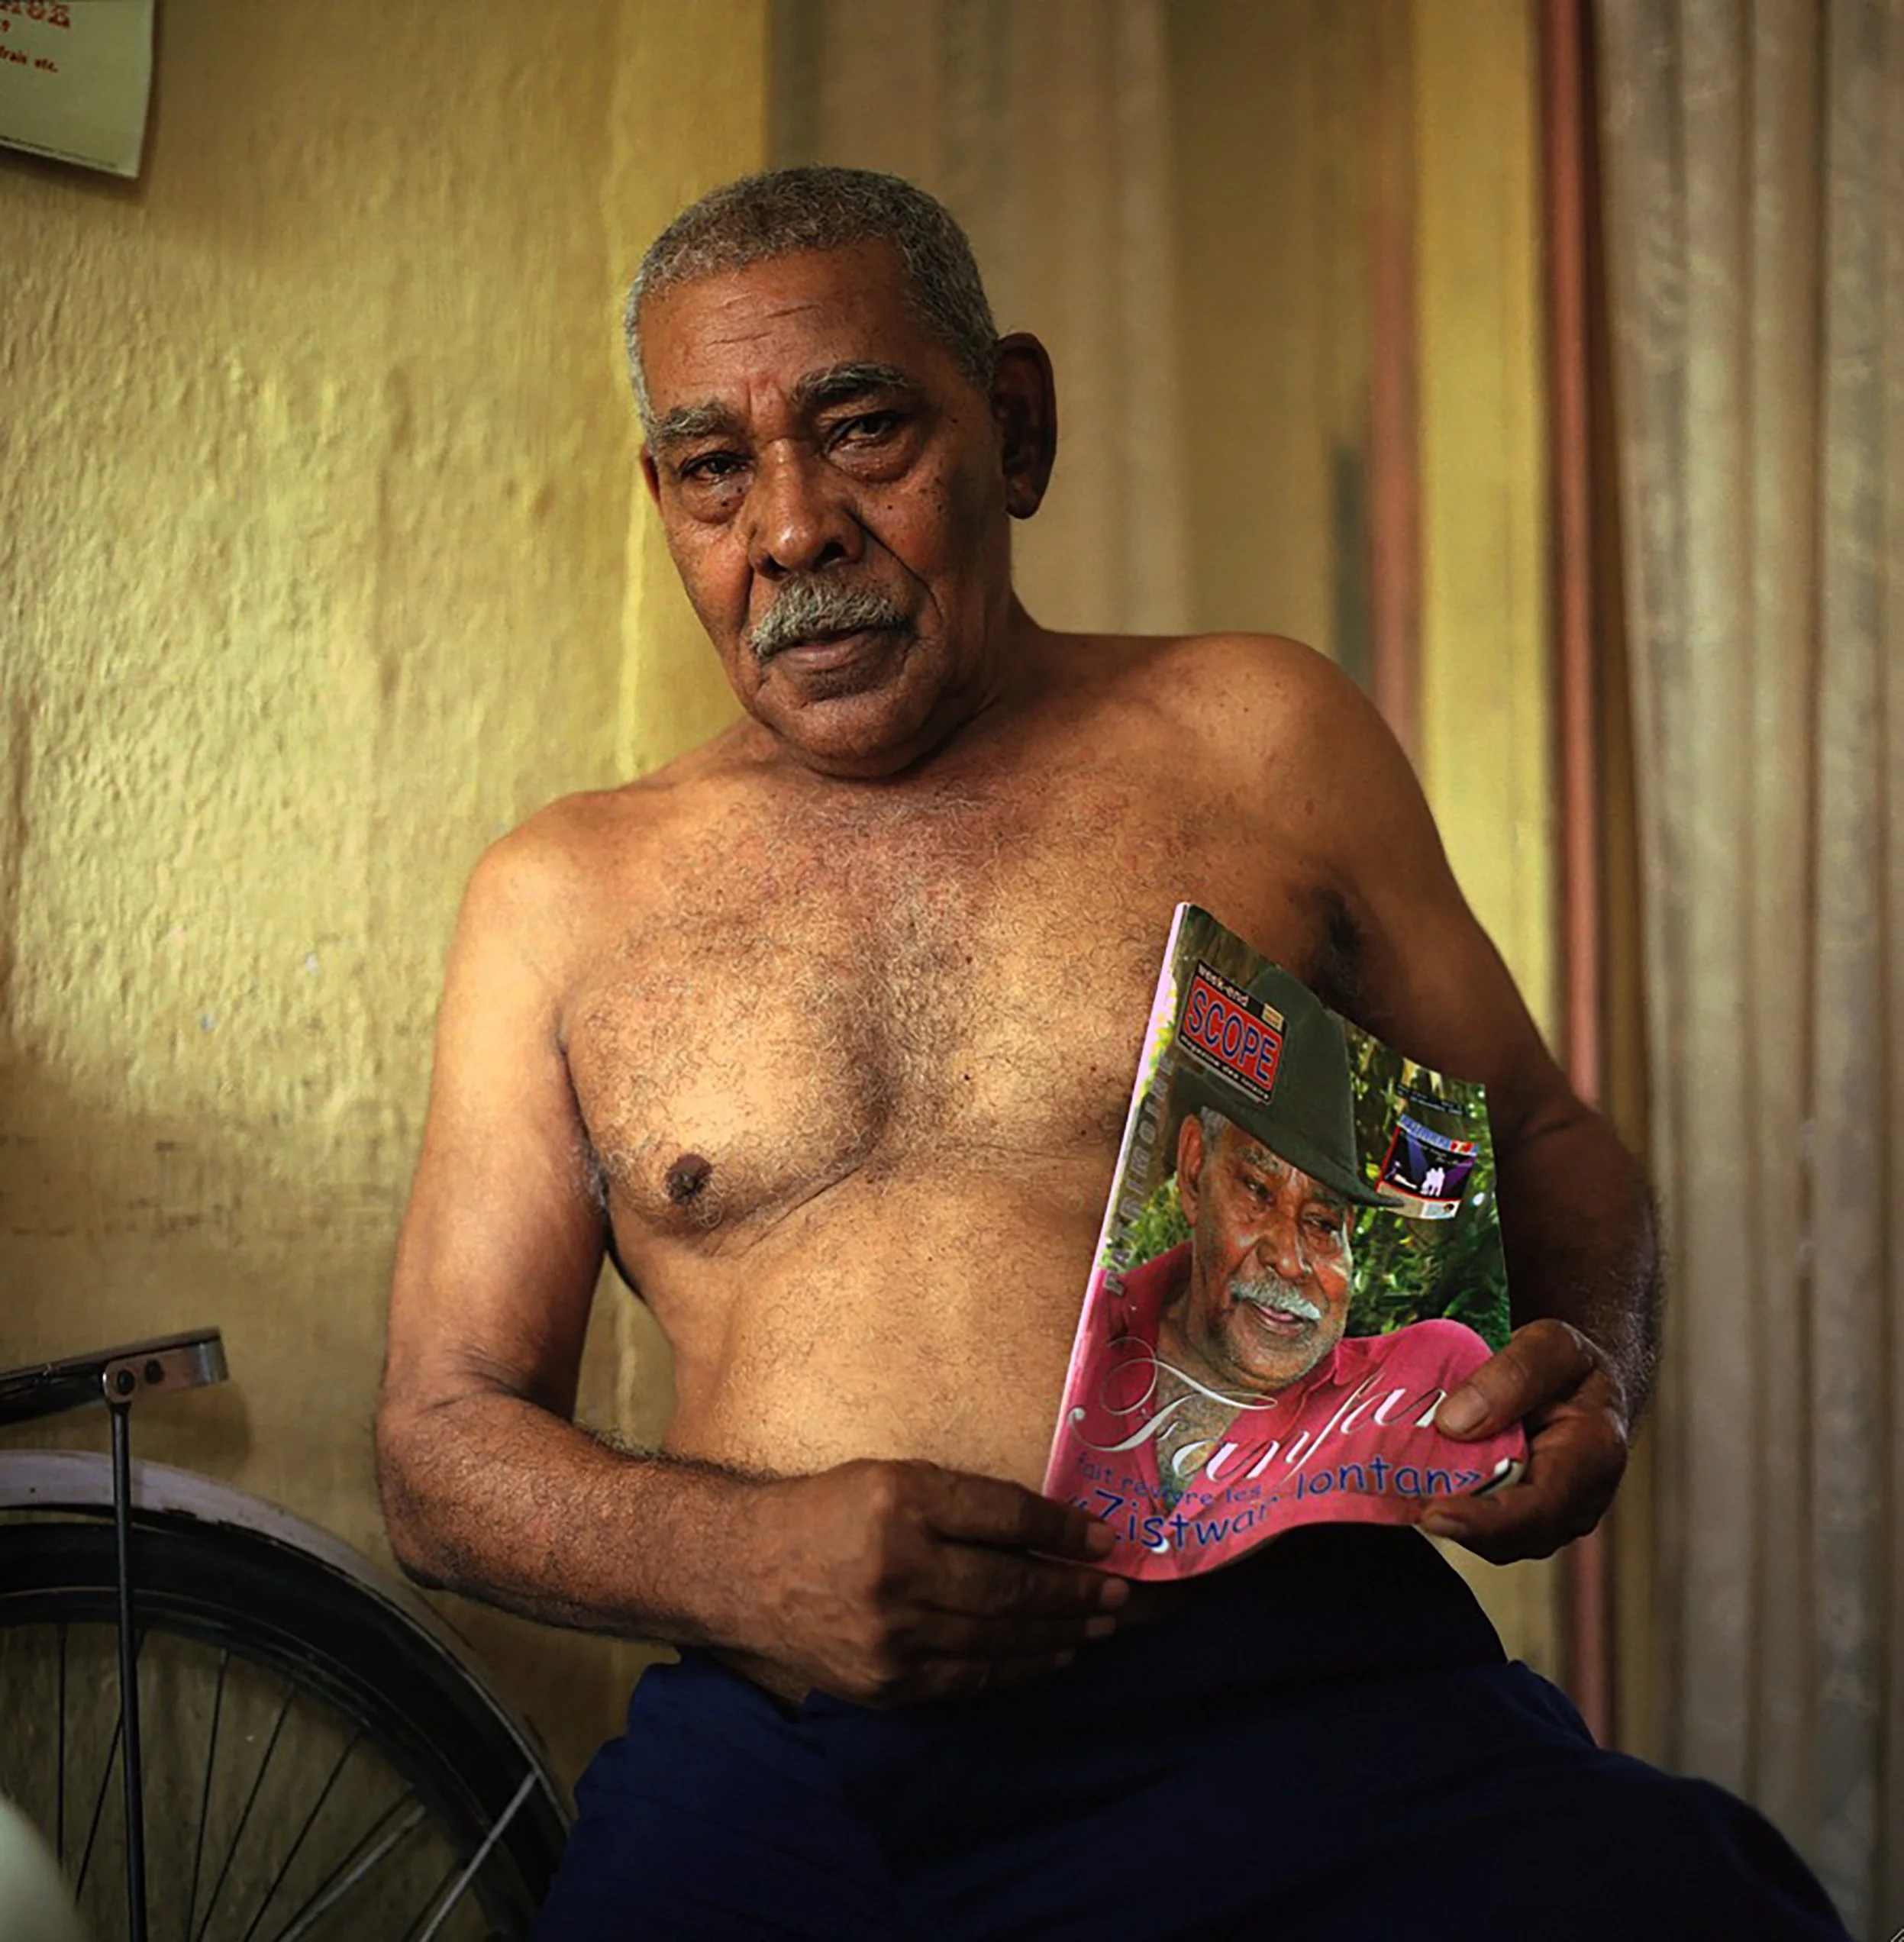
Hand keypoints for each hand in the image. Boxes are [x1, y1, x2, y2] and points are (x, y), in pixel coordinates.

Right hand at [734, 1459, 1126, 1706]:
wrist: (747, 1573)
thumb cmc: (831, 1514)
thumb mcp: (891, 1479)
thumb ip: (962, 1501)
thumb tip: (1046, 1528)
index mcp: (900, 1502)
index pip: (1003, 1516)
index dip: (1062, 1530)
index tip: (1104, 1539)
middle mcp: (897, 1569)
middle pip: (1009, 1588)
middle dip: (1074, 1593)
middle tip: (1118, 1593)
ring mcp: (891, 1636)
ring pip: (998, 1640)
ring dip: (1059, 1634)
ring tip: (1099, 1625)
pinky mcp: (886, 1684)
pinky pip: (971, 1680)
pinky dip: (1018, 1669)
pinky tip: (1051, 1657)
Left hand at [1419, 1319, 1628, 1563]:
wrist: (1581, 1379)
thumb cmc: (1570, 1363)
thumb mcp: (1551, 1344)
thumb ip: (1512, 1375)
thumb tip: (1454, 1423)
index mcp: (1594, 1453)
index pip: (1541, 1504)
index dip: (1486, 1519)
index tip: (1433, 1513)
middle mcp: (1579, 1498)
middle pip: (1514, 1535)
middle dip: (1458, 1525)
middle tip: (1406, 1504)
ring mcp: (1553, 1514)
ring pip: (1495, 1538)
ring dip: (1451, 1521)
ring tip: (1407, 1493)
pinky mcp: (1526, 1515)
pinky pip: (1487, 1526)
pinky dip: (1454, 1508)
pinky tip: (1420, 1487)